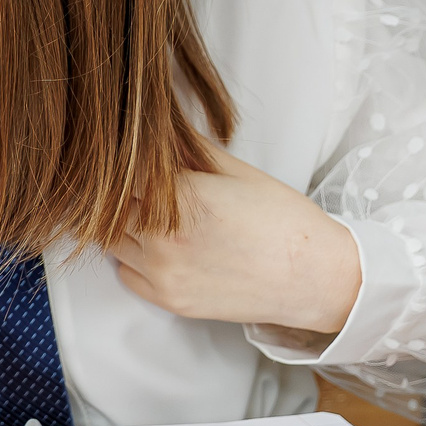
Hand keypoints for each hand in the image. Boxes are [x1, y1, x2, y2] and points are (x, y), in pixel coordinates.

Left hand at [110, 146, 361, 337]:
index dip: (126, 161)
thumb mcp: (237, 172)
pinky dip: (131, 257)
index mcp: (181, 199)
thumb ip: (189, 148)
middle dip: (123, 192)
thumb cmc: (284, 221)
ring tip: (153, 214)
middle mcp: (163, 238)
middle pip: (111, 205)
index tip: (132, 156)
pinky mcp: (169, 300)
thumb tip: (159, 125)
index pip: (123, 170)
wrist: (315, 276)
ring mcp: (163, 273)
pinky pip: (125, 273)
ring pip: (112, 239)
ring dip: (123, 223)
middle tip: (143, 185)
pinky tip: (156, 244)